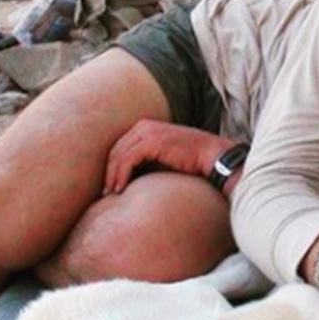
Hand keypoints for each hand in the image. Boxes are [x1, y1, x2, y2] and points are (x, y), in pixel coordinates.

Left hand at [104, 119, 234, 192]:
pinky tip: (120, 189)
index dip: (112, 166)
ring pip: (119, 155)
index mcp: (145, 127)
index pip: (119, 147)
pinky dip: (121, 175)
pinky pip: (128, 159)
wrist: (213, 156)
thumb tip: (129, 179)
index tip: (110, 185)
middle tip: (105, 192)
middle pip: (115, 150)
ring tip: (111, 193)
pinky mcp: (152, 142)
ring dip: (112, 176)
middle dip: (109, 172)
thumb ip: (146, 162)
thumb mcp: (163, 159)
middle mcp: (144, 126)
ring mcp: (147, 132)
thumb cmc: (190, 162)